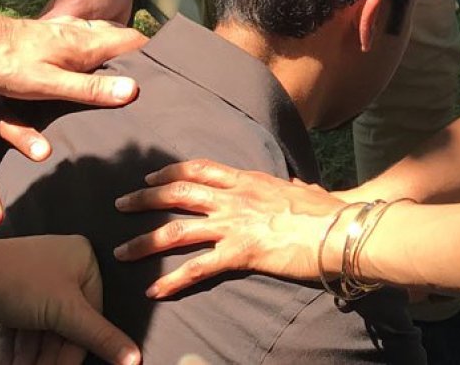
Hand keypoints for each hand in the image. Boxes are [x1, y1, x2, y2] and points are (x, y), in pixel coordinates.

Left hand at [0, 8, 146, 105]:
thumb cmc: (6, 65)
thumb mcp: (50, 85)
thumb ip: (91, 89)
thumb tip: (134, 90)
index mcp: (87, 45)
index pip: (134, 41)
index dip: (153, 53)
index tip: (167, 70)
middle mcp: (81, 34)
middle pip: (122, 38)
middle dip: (140, 53)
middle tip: (152, 77)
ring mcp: (65, 32)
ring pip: (104, 37)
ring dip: (120, 51)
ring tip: (128, 75)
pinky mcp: (51, 36)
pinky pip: (87, 40)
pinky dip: (100, 51)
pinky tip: (92, 66)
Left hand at [0, 234, 139, 364]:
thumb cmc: (24, 282)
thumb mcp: (68, 313)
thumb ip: (101, 337)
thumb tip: (135, 358)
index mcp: (84, 260)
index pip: (91, 313)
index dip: (77, 347)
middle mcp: (61, 264)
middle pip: (62, 323)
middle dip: (47, 355)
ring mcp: (33, 276)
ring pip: (37, 326)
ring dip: (30, 356)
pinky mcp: (8, 289)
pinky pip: (18, 323)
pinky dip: (14, 346)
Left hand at [113, 159, 344, 297]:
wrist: (339, 228)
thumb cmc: (328, 211)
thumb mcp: (305, 190)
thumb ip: (293, 187)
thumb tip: (298, 185)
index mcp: (249, 180)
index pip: (200, 169)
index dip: (171, 171)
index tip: (151, 175)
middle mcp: (235, 198)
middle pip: (178, 192)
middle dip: (144, 197)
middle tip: (120, 203)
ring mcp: (234, 225)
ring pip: (177, 230)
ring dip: (145, 241)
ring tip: (120, 251)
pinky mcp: (240, 253)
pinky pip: (198, 268)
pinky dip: (173, 280)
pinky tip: (154, 291)